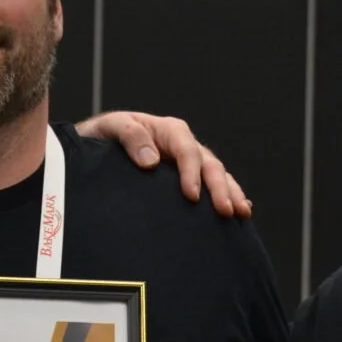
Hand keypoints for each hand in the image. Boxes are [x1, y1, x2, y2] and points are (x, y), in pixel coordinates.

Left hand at [74, 111, 251, 216]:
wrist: (99, 147)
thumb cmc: (105, 136)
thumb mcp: (112, 127)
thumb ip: (130, 137)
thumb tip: (151, 161)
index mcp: (168, 130)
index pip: (186, 150)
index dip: (191, 172)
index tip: (191, 196)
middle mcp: (184, 145)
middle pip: (209, 164)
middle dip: (220, 187)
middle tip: (226, 211)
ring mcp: (190, 163)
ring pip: (219, 175)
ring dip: (231, 193)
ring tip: (241, 213)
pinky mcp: (190, 178)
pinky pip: (215, 186)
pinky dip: (231, 196)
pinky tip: (242, 212)